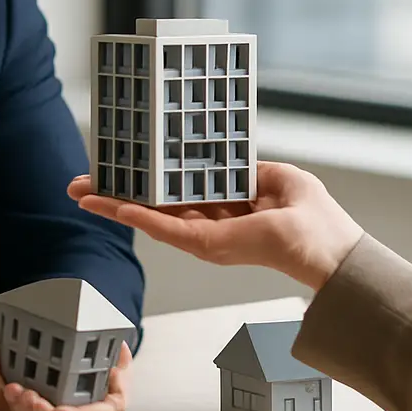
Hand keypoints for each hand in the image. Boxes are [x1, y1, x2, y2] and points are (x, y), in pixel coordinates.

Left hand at [0, 337, 130, 410]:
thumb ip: (119, 357)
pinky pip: (1, 402)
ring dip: (10, 401)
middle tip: (26, 395)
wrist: (87, 362)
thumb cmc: (105, 366)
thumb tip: (117, 351)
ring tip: (6, 383)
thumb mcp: (120, 359)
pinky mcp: (20, 405)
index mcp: (98, 410)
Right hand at [70, 161, 364, 291]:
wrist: (332, 253)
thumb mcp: (280, 178)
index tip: (122, 166)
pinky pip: (161, 227)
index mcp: (228, 208)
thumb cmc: (318, 222)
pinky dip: (132, 215)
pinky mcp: (205, 246)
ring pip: (148, 217)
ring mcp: (205, 238)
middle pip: (154, 206)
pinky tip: (107, 203)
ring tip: (79, 191)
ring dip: (112, 203)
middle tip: (80, 183)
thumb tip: (226, 157)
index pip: (179, 193)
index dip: (149, 179)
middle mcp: (211, 225)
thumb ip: (247, 169)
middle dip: (116, 194)